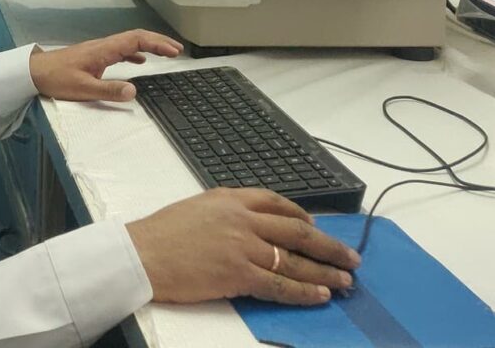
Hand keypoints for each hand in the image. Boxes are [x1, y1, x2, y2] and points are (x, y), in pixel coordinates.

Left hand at [28, 30, 183, 101]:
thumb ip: (109, 90)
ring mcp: (99, 50)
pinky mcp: (94, 56)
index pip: (136, 40)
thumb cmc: (57, 79)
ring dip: (149, 45)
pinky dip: (135, 52)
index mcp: (104, 49)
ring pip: (129, 42)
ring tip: (166, 53)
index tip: (174, 51)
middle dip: (158, 41)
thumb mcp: (83, 89)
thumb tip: (134, 90)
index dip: (157, 43)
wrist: (34, 72)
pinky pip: (121, 50)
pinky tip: (140, 62)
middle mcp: (104, 45)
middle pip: (136, 37)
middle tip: (178, 50)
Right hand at [127, 188, 359, 305]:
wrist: (143, 252)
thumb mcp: (198, 207)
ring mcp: (243, 246)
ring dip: (324, 271)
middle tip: (351, 256)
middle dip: (328, 245)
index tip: (317, 227)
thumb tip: (252, 227)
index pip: (278, 203)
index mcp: (231, 198)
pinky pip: (280, 284)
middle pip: (296, 231)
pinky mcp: (239, 274)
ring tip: (345, 280)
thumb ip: (227, 213)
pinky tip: (320, 295)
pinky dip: (303, 291)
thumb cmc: (163, 232)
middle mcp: (242, 218)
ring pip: (294, 259)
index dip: (303, 217)